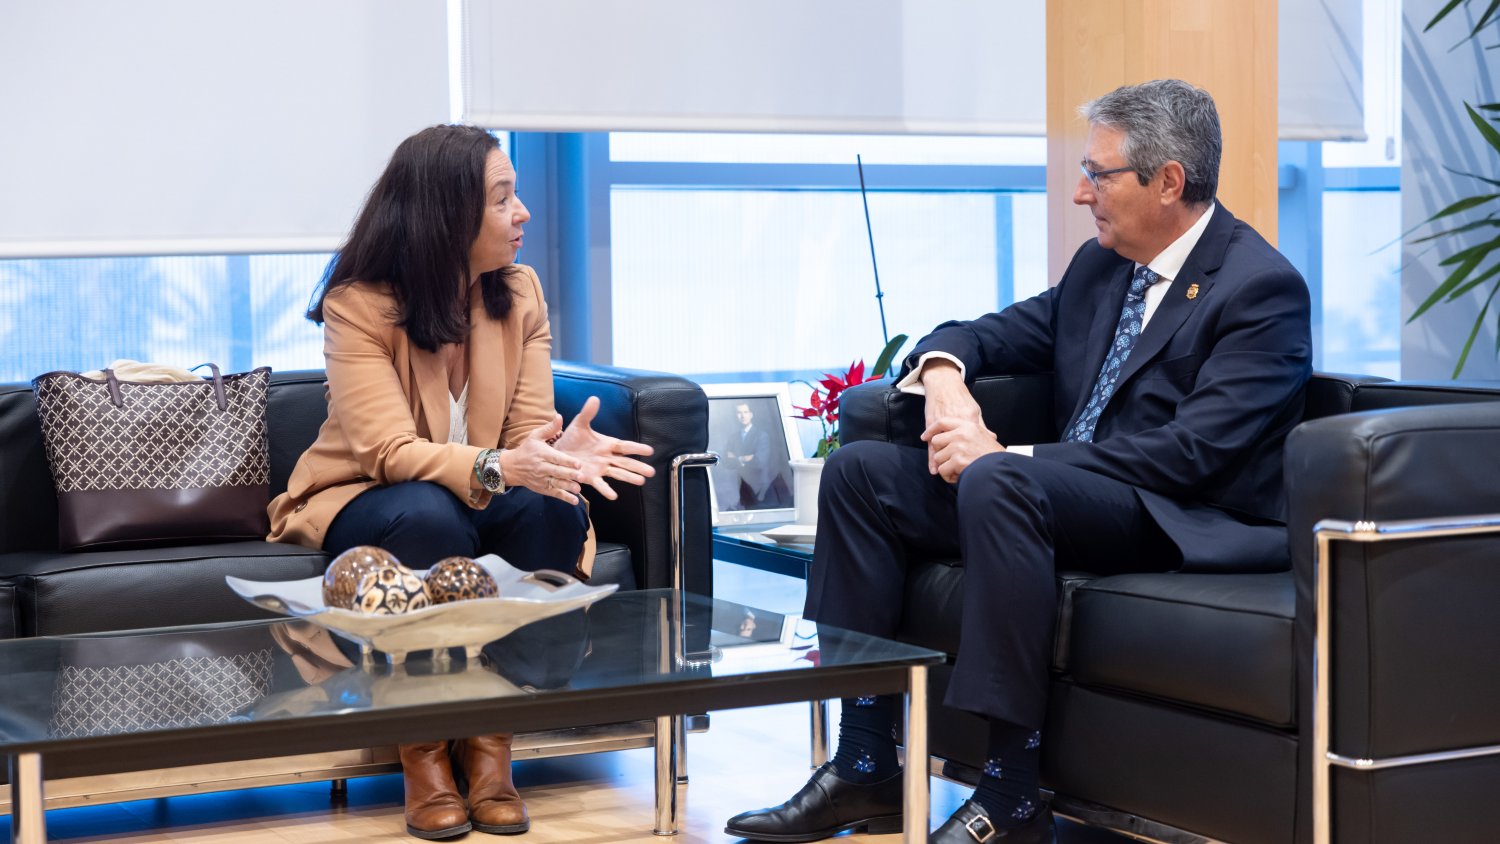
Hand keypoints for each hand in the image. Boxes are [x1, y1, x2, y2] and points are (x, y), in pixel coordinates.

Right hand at [503, 415, 585, 503]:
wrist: (511, 467)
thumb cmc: (527, 450)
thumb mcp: (535, 436)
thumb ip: (550, 428)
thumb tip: (559, 416)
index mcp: (542, 454)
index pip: (556, 458)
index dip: (567, 461)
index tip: (578, 463)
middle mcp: (541, 467)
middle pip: (557, 472)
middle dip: (569, 475)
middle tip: (582, 476)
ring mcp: (541, 479)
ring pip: (556, 484)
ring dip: (568, 487)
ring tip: (578, 489)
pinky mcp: (542, 489)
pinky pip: (554, 493)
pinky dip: (564, 497)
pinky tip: (574, 500)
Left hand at [554, 396, 656, 499]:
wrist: (558, 452)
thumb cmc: (571, 438)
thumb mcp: (579, 424)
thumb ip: (588, 413)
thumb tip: (594, 398)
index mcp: (607, 444)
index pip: (625, 446)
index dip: (637, 448)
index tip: (650, 450)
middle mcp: (607, 457)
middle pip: (626, 462)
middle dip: (638, 467)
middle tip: (651, 472)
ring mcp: (600, 468)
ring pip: (618, 473)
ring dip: (629, 478)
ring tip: (641, 482)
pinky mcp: (591, 477)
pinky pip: (600, 484)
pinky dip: (606, 490)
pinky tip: (613, 496)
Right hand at [919, 363, 1001, 481]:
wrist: (943, 383)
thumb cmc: (960, 397)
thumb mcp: (974, 410)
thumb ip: (981, 426)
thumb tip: (992, 438)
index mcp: (968, 418)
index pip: (973, 440)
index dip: (975, 454)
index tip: (978, 466)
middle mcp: (955, 422)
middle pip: (957, 445)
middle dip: (958, 460)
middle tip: (960, 474)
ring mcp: (941, 423)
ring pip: (942, 446)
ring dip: (942, 462)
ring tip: (944, 474)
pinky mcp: (931, 423)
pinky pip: (931, 443)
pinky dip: (932, 456)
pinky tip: (933, 467)